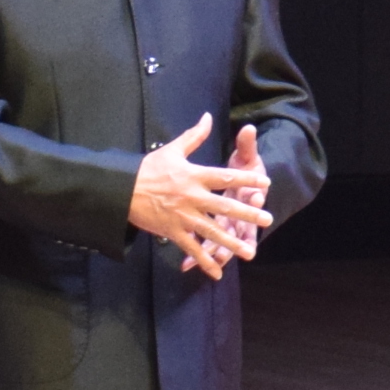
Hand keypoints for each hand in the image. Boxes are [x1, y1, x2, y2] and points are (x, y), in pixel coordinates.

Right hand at [129, 120, 272, 276]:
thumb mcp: (172, 150)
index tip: (266, 182)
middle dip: (247, 213)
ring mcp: (183, 216)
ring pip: (212, 231)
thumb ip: (194, 136)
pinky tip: (217, 272)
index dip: (247, 178)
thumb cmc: (148, 168)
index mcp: (194, 175)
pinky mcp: (172, 231)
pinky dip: (203, 261)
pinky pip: (191, 248)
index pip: (226, 176)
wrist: (121, 190)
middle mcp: (192, 197)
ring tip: (249, 251)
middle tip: (267, 219)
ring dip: (231, 242)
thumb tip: (208, 117)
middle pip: (225, 206)